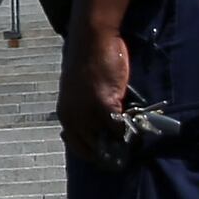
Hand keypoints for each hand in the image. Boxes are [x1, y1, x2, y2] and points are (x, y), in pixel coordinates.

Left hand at [56, 27, 131, 158]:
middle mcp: (72, 116)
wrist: (92, 39)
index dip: (93, 155)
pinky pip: (118, 126)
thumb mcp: (79, 93)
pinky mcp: (103, 103)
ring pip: (106, 140)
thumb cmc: (88, 63)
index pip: (77, 146)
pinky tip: (133, 126)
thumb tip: (100, 131)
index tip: (107, 158)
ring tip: (130, 142)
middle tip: (122, 155)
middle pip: (91, 148)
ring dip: (119, 143)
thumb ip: (85, 111)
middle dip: (108, 154)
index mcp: (65, 113)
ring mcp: (86, 112)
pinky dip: (126, 129)